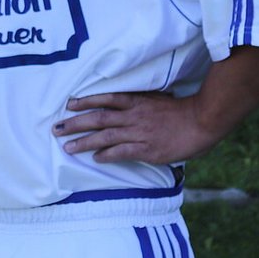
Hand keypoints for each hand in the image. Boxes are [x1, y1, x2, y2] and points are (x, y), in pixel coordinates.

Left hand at [52, 90, 223, 164]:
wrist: (201, 121)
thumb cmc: (181, 111)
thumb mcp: (158, 99)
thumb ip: (141, 103)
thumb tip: (127, 107)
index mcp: (136, 101)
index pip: (105, 99)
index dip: (85, 101)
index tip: (69, 104)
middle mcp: (133, 115)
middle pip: (98, 118)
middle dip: (75, 123)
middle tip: (57, 128)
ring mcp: (138, 132)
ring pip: (104, 137)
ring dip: (83, 142)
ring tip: (67, 147)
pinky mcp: (146, 149)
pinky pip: (121, 152)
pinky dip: (106, 155)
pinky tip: (95, 158)